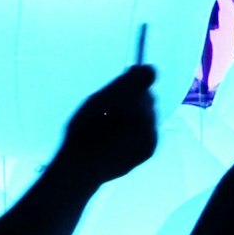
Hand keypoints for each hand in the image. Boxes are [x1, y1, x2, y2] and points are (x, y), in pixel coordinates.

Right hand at [55, 65, 157, 184]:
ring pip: (150, 113)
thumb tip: (143, 68)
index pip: (145, 75)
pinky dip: (141, 131)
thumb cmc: (83, 129)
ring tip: (116, 126)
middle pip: (148, 96)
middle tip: (116, 107)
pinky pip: (151, 131)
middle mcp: (141, 115)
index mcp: (124, 98)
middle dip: (136, 97)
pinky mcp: (151, 148)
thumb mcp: (96, 100)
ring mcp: (148, 134)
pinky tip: (122, 138)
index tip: (134, 73)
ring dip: (138, 115)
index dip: (139, 74)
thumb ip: (121, 84)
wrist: (82, 166)